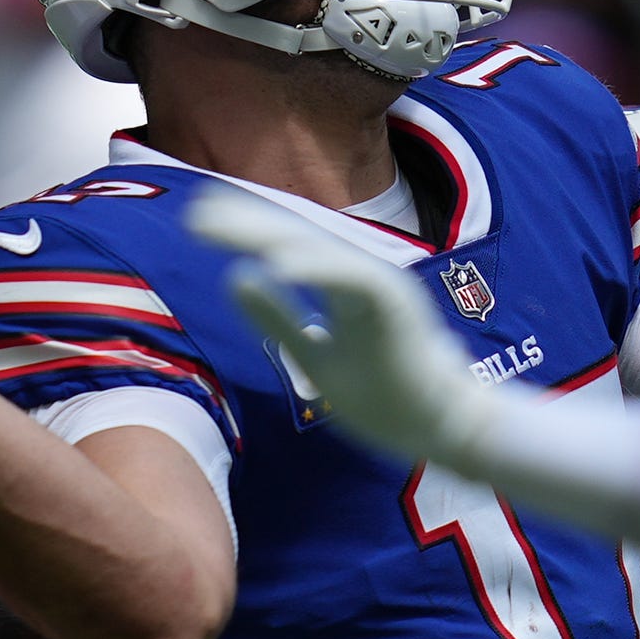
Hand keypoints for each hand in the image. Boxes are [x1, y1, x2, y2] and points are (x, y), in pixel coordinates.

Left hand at [189, 191, 498, 466]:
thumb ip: (278, 319)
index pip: (286, 248)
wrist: (444, 426)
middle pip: (296, 239)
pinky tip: (277, 264)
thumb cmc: (387, 394)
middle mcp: (357, 278)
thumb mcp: (314, 356)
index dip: (244, 229)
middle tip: (195, 212)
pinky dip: (317, 269)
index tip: (197, 219)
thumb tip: (234, 279)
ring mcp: (379, 287)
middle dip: (246, 223)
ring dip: (272, 235)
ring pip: (319, 250)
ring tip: (225, 228)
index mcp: (338, 288)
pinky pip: (353, 280)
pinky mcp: (396, 305)